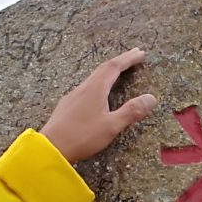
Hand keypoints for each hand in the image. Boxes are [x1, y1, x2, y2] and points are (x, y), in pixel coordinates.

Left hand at [40, 48, 157, 163]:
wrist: (50, 148)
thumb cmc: (82, 137)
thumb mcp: (111, 126)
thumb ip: (131, 111)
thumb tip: (151, 98)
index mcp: (95, 90)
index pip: (114, 67)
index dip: (128, 59)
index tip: (141, 53)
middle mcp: (83, 88)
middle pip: (103, 69)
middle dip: (120, 61)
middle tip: (134, 55)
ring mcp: (73, 96)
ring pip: (94, 77)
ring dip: (109, 71)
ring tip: (119, 70)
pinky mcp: (67, 106)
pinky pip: (87, 87)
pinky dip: (99, 82)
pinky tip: (98, 91)